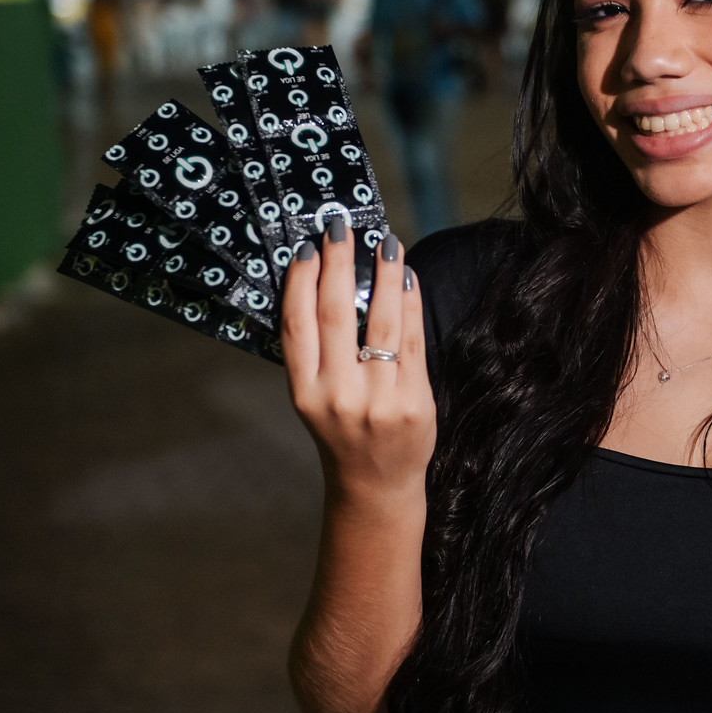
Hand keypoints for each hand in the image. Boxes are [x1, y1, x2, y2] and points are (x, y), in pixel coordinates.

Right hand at [281, 221, 434, 497]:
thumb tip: (325, 281)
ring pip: (382, 321)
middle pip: (336, 314)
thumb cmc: (342, 432)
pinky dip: (410, 303)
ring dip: (384, 274)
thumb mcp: (314, 397)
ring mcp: (379, 399)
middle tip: (341, 228)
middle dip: (339, 264)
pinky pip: (412, 340)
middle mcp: (338, 395)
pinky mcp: (414, 401)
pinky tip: (407, 277)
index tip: (306, 247)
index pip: (296, 324)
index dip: (299, 281)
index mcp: (305, 391)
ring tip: (386, 242)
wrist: (376, 485)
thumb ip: (316, 351)